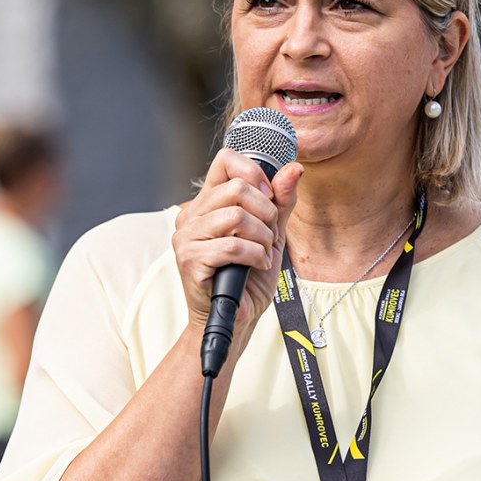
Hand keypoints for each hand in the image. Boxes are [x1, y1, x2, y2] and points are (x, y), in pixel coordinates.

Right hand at [172, 149, 302, 338]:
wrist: (237, 320)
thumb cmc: (250, 278)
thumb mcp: (272, 234)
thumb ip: (281, 202)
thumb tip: (294, 168)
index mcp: (207, 203)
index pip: (226, 160)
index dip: (255, 174)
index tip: (269, 200)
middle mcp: (191, 215)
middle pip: (237, 188)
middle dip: (266, 214)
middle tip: (269, 237)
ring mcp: (186, 237)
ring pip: (236, 216)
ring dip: (262, 238)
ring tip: (262, 254)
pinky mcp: (189, 259)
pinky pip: (232, 245)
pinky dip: (255, 256)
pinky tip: (256, 266)